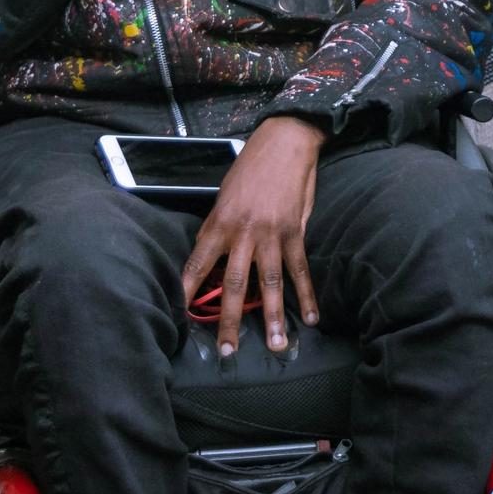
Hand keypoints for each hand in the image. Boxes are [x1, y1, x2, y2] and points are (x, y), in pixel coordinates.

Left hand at [180, 115, 323, 355]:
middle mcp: (244, 232)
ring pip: (270, 282)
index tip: (180, 314)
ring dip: (273, 316)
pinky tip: (312, 317)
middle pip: (235, 284)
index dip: (188, 289)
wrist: (285, 142)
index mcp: (220, 222)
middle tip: (228, 351)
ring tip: (275, 345)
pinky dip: (307, 294)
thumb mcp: (224, 195)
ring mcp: (272, 234)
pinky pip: (300, 269)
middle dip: (231, 320)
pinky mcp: (295, 232)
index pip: (198, 262)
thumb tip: (209, 255)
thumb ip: (217, 226)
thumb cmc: (250, 166)